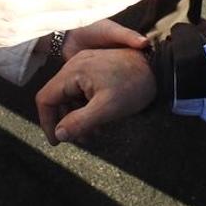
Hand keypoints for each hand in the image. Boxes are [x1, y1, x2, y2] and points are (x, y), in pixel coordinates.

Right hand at [35, 48, 155, 144]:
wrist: (160, 69)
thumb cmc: (134, 87)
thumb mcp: (106, 109)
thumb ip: (79, 122)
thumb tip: (58, 135)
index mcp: (73, 71)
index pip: (45, 98)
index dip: (47, 122)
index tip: (58, 142)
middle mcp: (75, 64)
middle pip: (57, 97)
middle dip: (66, 121)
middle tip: (82, 139)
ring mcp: (86, 64)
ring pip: (71, 94)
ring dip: (77, 115)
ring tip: (95, 132)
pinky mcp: (97, 67)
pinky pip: (83, 88)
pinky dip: (87, 105)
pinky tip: (101, 119)